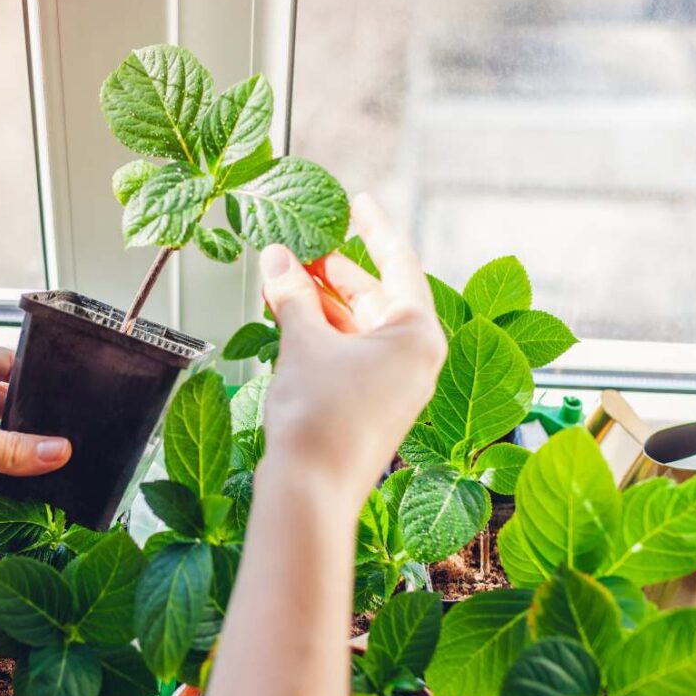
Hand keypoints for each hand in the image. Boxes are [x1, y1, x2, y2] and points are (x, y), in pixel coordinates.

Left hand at [0, 348, 70, 504]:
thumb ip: (9, 446)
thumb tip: (62, 454)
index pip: (12, 364)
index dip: (41, 374)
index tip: (78, 390)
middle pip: (9, 405)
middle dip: (37, 420)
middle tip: (80, 434)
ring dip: (22, 454)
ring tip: (64, 466)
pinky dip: (2, 478)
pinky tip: (30, 489)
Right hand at [259, 194, 445, 498]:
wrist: (311, 492)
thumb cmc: (320, 423)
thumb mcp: (303, 342)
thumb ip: (292, 293)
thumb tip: (278, 257)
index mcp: (417, 334)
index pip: (397, 262)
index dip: (373, 228)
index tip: (358, 202)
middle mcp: (415, 358)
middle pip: (375, 295)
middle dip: (333, 270)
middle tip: (299, 245)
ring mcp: (395, 384)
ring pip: (358, 326)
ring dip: (322, 302)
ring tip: (284, 278)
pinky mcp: (372, 404)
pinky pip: (350, 353)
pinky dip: (323, 332)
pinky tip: (291, 317)